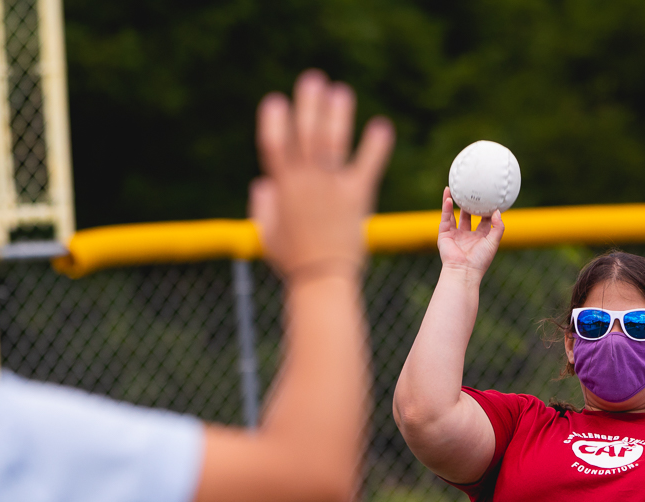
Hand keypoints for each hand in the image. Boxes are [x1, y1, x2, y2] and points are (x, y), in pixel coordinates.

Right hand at [249, 71, 392, 282]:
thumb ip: (262, 206)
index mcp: (283, 187)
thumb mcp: (267, 234)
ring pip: (333, 142)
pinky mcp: (357, 195)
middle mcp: (307, 181)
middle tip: (313, 80)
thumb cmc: (292, 261)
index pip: (274, 145)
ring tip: (341, 92)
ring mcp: (332, 186)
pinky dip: (375, 145)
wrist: (323, 279)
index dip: (274, 121)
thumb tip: (262, 184)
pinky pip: (368, 165)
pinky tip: (381, 126)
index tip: (275, 101)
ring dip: (337, 115)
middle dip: (308, 105)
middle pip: (305, 134)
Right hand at [437, 188, 503, 275]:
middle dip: (470, 204)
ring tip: (455, 188)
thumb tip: (497, 211)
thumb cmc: (480, 260)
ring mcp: (455, 235)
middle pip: (468, 216)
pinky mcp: (444, 235)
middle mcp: (467, 235)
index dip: (486, 210)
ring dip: (454, 202)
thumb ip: (498, 227)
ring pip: (454, 215)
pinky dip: (446, 208)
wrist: (464, 271)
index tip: (490, 198)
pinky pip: (445, 218)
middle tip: (472, 191)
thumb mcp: (494, 242)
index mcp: (480, 238)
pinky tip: (449, 197)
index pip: (484, 220)